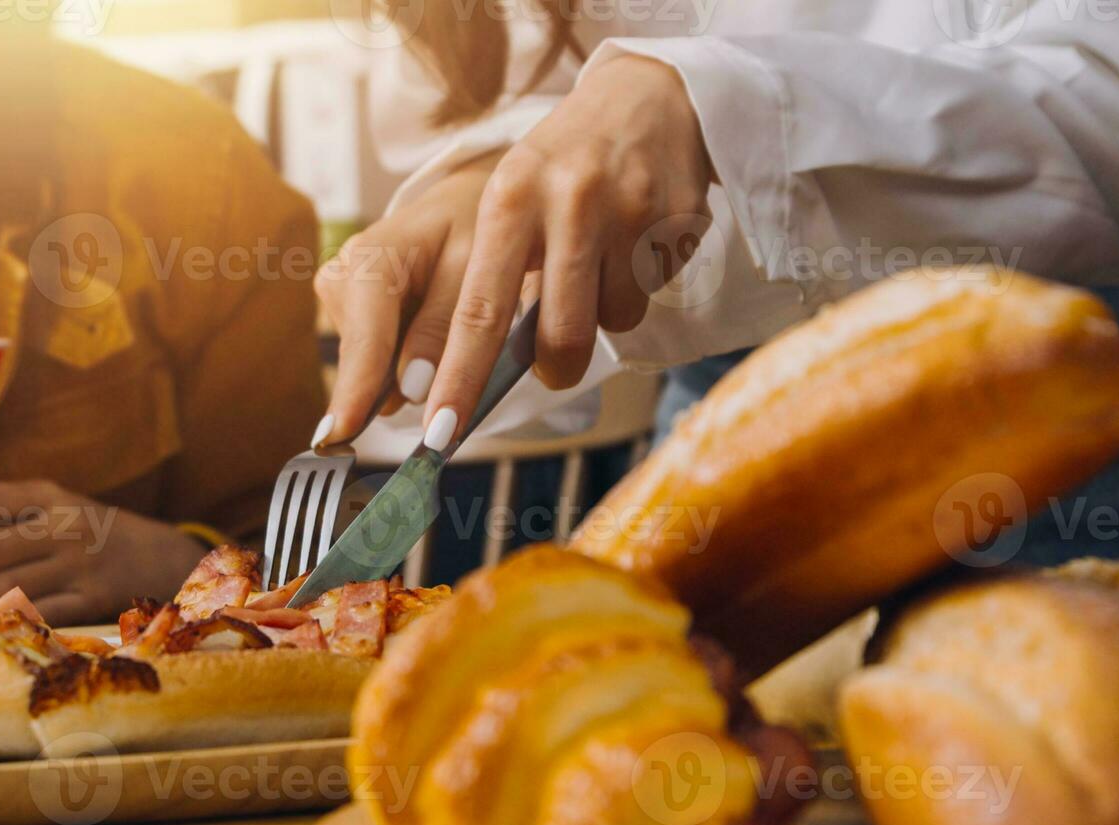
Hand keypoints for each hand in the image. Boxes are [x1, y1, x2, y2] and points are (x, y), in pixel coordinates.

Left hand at [0, 481, 210, 625]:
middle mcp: (63, 528)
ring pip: (6, 587)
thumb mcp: (60, 510)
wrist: (175, 559)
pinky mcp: (95, 603)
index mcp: (48, 497)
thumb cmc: (98, 537)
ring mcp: (80, 568)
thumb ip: (7, 521)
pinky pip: (40, 618)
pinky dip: (1, 627)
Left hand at [314, 54, 712, 449]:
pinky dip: (638, 286)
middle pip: (559, 334)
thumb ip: (494, 273)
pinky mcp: (677, 222)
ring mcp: (629, 211)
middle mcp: (569, 202)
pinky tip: (634, 244)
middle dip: (556, 367)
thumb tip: (466, 372)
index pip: (478, 310)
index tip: (441, 431)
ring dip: (604, 313)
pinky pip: (650, 295)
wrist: (647, 97)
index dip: (459, 379)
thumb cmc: (564, 161)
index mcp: (510, 198)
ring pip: (613, 320)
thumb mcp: (513, 196)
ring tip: (600, 265)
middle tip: (553, 369)